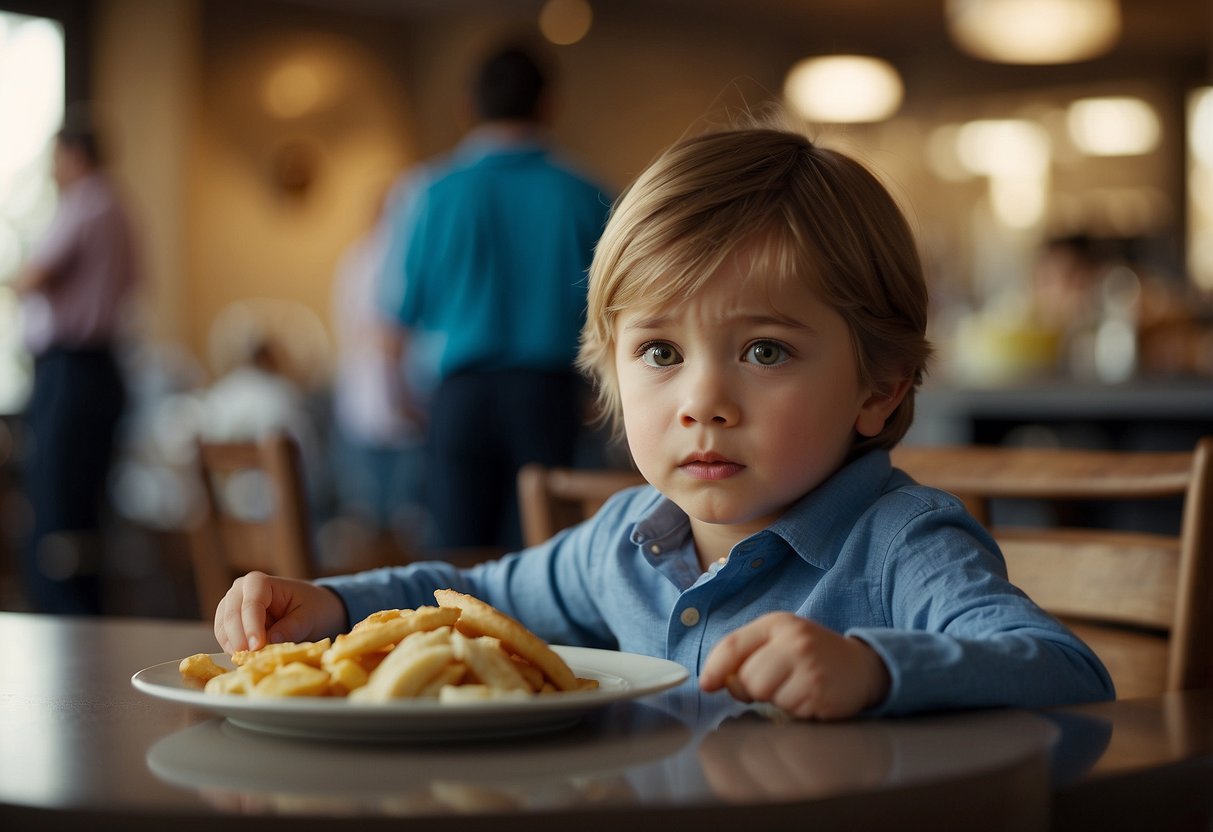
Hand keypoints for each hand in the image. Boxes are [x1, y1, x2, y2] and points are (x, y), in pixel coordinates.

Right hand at [213, 571, 346, 653]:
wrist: (310, 608)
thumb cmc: (311, 607)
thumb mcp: (309, 616)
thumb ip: (291, 627)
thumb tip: (271, 640)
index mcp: (259, 582)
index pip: (251, 603)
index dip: (252, 626)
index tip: (258, 646)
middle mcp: (240, 590)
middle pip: (231, 614)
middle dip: (240, 638)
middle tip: (252, 658)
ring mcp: (231, 606)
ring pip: (223, 628)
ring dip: (235, 646)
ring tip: (252, 661)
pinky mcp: (229, 623)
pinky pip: (224, 638)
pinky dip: (234, 649)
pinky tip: (247, 659)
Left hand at [700, 612, 890, 720]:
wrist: (863, 667)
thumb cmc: (812, 655)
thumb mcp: (780, 640)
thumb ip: (747, 653)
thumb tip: (714, 680)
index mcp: (778, 623)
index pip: (733, 645)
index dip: (714, 668)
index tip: (707, 685)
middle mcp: (794, 641)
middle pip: (746, 678)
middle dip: (752, 688)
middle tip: (774, 683)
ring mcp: (809, 667)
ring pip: (765, 695)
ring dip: (774, 699)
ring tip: (794, 688)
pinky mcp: (820, 693)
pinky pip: (788, 710)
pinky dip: (794, 709)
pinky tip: (809, 696)